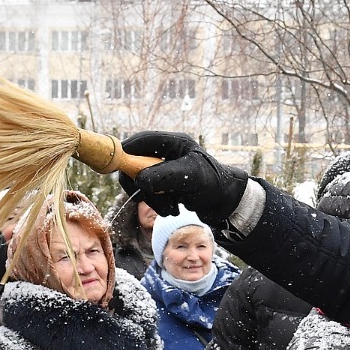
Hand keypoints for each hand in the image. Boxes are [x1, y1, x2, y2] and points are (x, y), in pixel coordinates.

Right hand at [118, 131, 249, 222]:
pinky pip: (149, 192)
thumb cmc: (214, 184)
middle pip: (135, 163)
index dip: (127, 153)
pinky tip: (173, 209)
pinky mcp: (164, 183)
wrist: (226, 203)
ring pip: (140, 182)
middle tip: (151, 197)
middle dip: (142, 184)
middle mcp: (166, 153)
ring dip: (152, 198)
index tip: (123, 170)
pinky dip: (157, 203)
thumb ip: (164, 176)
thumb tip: (139, 179)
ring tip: (171, 209)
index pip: (140, 141)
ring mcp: (164, 169)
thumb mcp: (191, 177)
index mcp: (173, 142)